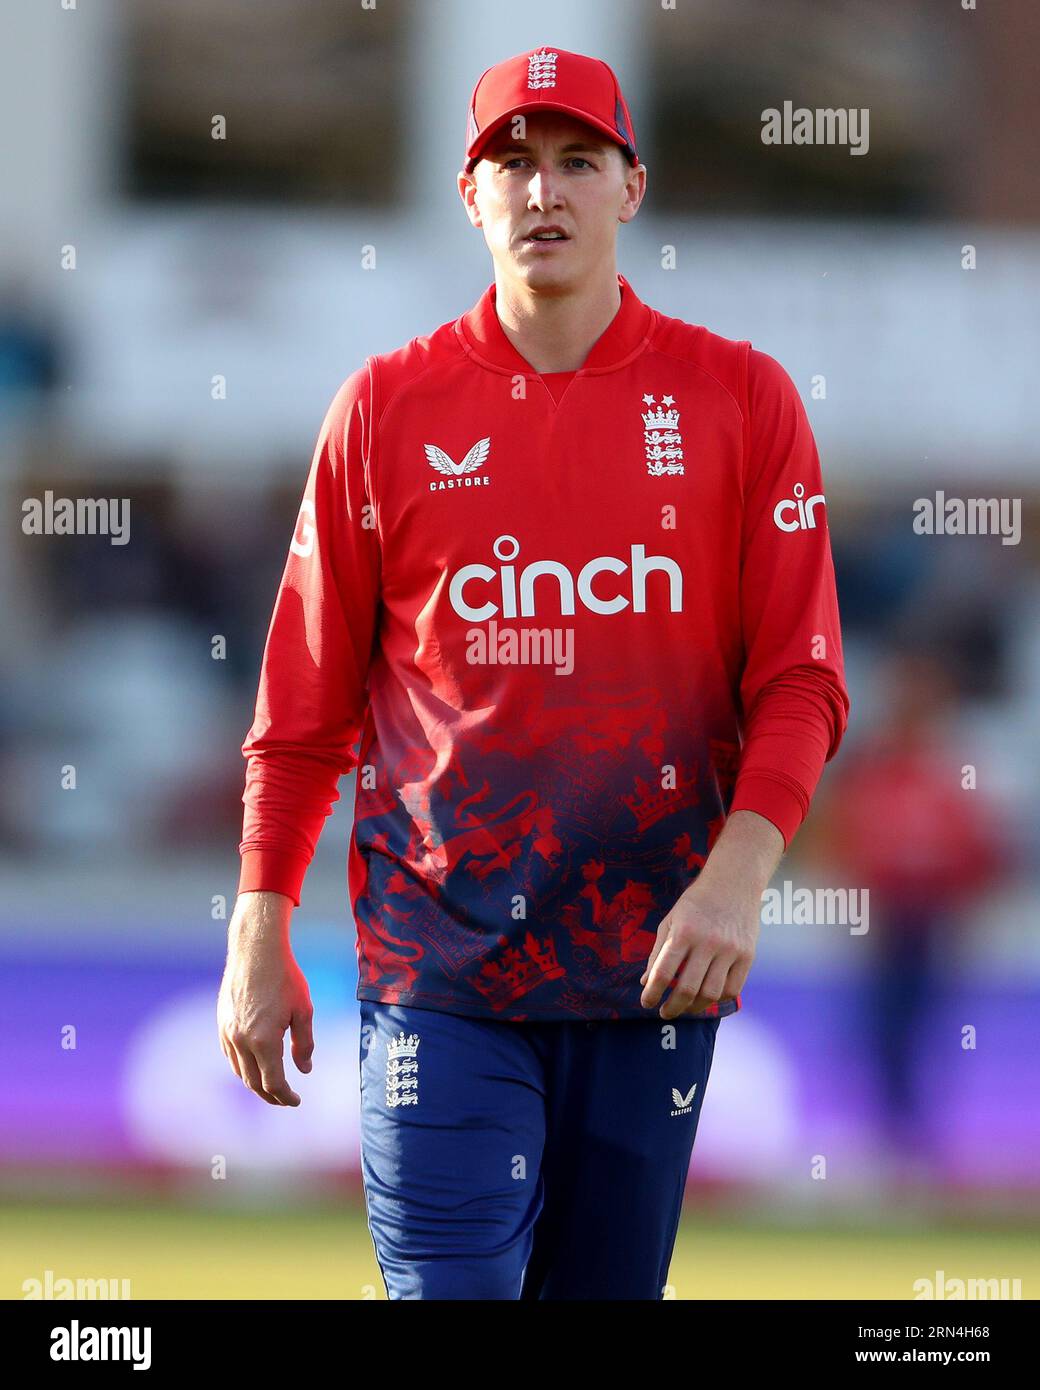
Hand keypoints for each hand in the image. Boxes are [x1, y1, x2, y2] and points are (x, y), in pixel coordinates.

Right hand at [217, 891, 313, 1105]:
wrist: (256, 951)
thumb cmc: (285, 978)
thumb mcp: (303, 1011)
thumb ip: (304, 1044)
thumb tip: (304, 1070)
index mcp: (264, 1041)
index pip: (274, 1083)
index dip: (286, 1097)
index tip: (296, 1101)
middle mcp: (241, 1041)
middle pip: (254, 1083)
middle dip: (271, 1096)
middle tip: (286, 1099)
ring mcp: (228, 1033)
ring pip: (239, 1071)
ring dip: (255, 1083)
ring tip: (272, 1085)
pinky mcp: (221, 1023)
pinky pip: (230, 1055)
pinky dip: (243, 1066)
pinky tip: (255, 1064)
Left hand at [639, 878, 759, 1020]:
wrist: (733, 883)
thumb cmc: (696, 903)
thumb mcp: (670, 921)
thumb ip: (658, 952)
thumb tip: (646, 982)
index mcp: (683, 932)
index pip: (663, 972)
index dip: (652, 993)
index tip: (646, 1003)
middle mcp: (707, 942)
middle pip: (687, 989)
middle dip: (672, 1007)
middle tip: (665, 1012)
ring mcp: (730, 950)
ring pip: (711, 994)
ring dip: (695, 1007)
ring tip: (685, 1007)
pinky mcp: (748, 955)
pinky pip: (733, 989)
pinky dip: (718, 999)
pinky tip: (707, 997)